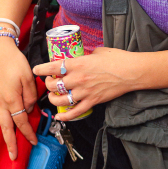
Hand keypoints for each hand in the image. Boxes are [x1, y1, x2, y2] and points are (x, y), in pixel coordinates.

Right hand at [0, 37, 38, 158]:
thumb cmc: (15, 62)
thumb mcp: (29, 78)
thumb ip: (30, 96)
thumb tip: (29, 109)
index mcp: (12, 100)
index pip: (22, 121)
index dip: (28, 133)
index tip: (34, 142)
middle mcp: (1, 102)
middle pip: (7, 127)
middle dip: (11, 142)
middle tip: (14, 156)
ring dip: (2, 134)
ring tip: (5, 145)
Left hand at [33, 47, 148, 120]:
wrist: (131, 72)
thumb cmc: (117, 59)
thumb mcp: (98, 51)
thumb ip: (85, 55)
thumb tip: (80, 56)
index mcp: (78, 63)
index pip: (52, 67)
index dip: (41, 69)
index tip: (36, 70)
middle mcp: (78, 78)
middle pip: (54, 85)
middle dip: (48, 85)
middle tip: (50, 83)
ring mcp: (85, 92)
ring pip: (60, 100)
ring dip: (53, 100)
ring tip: (53, 98)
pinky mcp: (92, 101)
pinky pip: (75, 112)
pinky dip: (65, 116)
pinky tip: (60, 116)